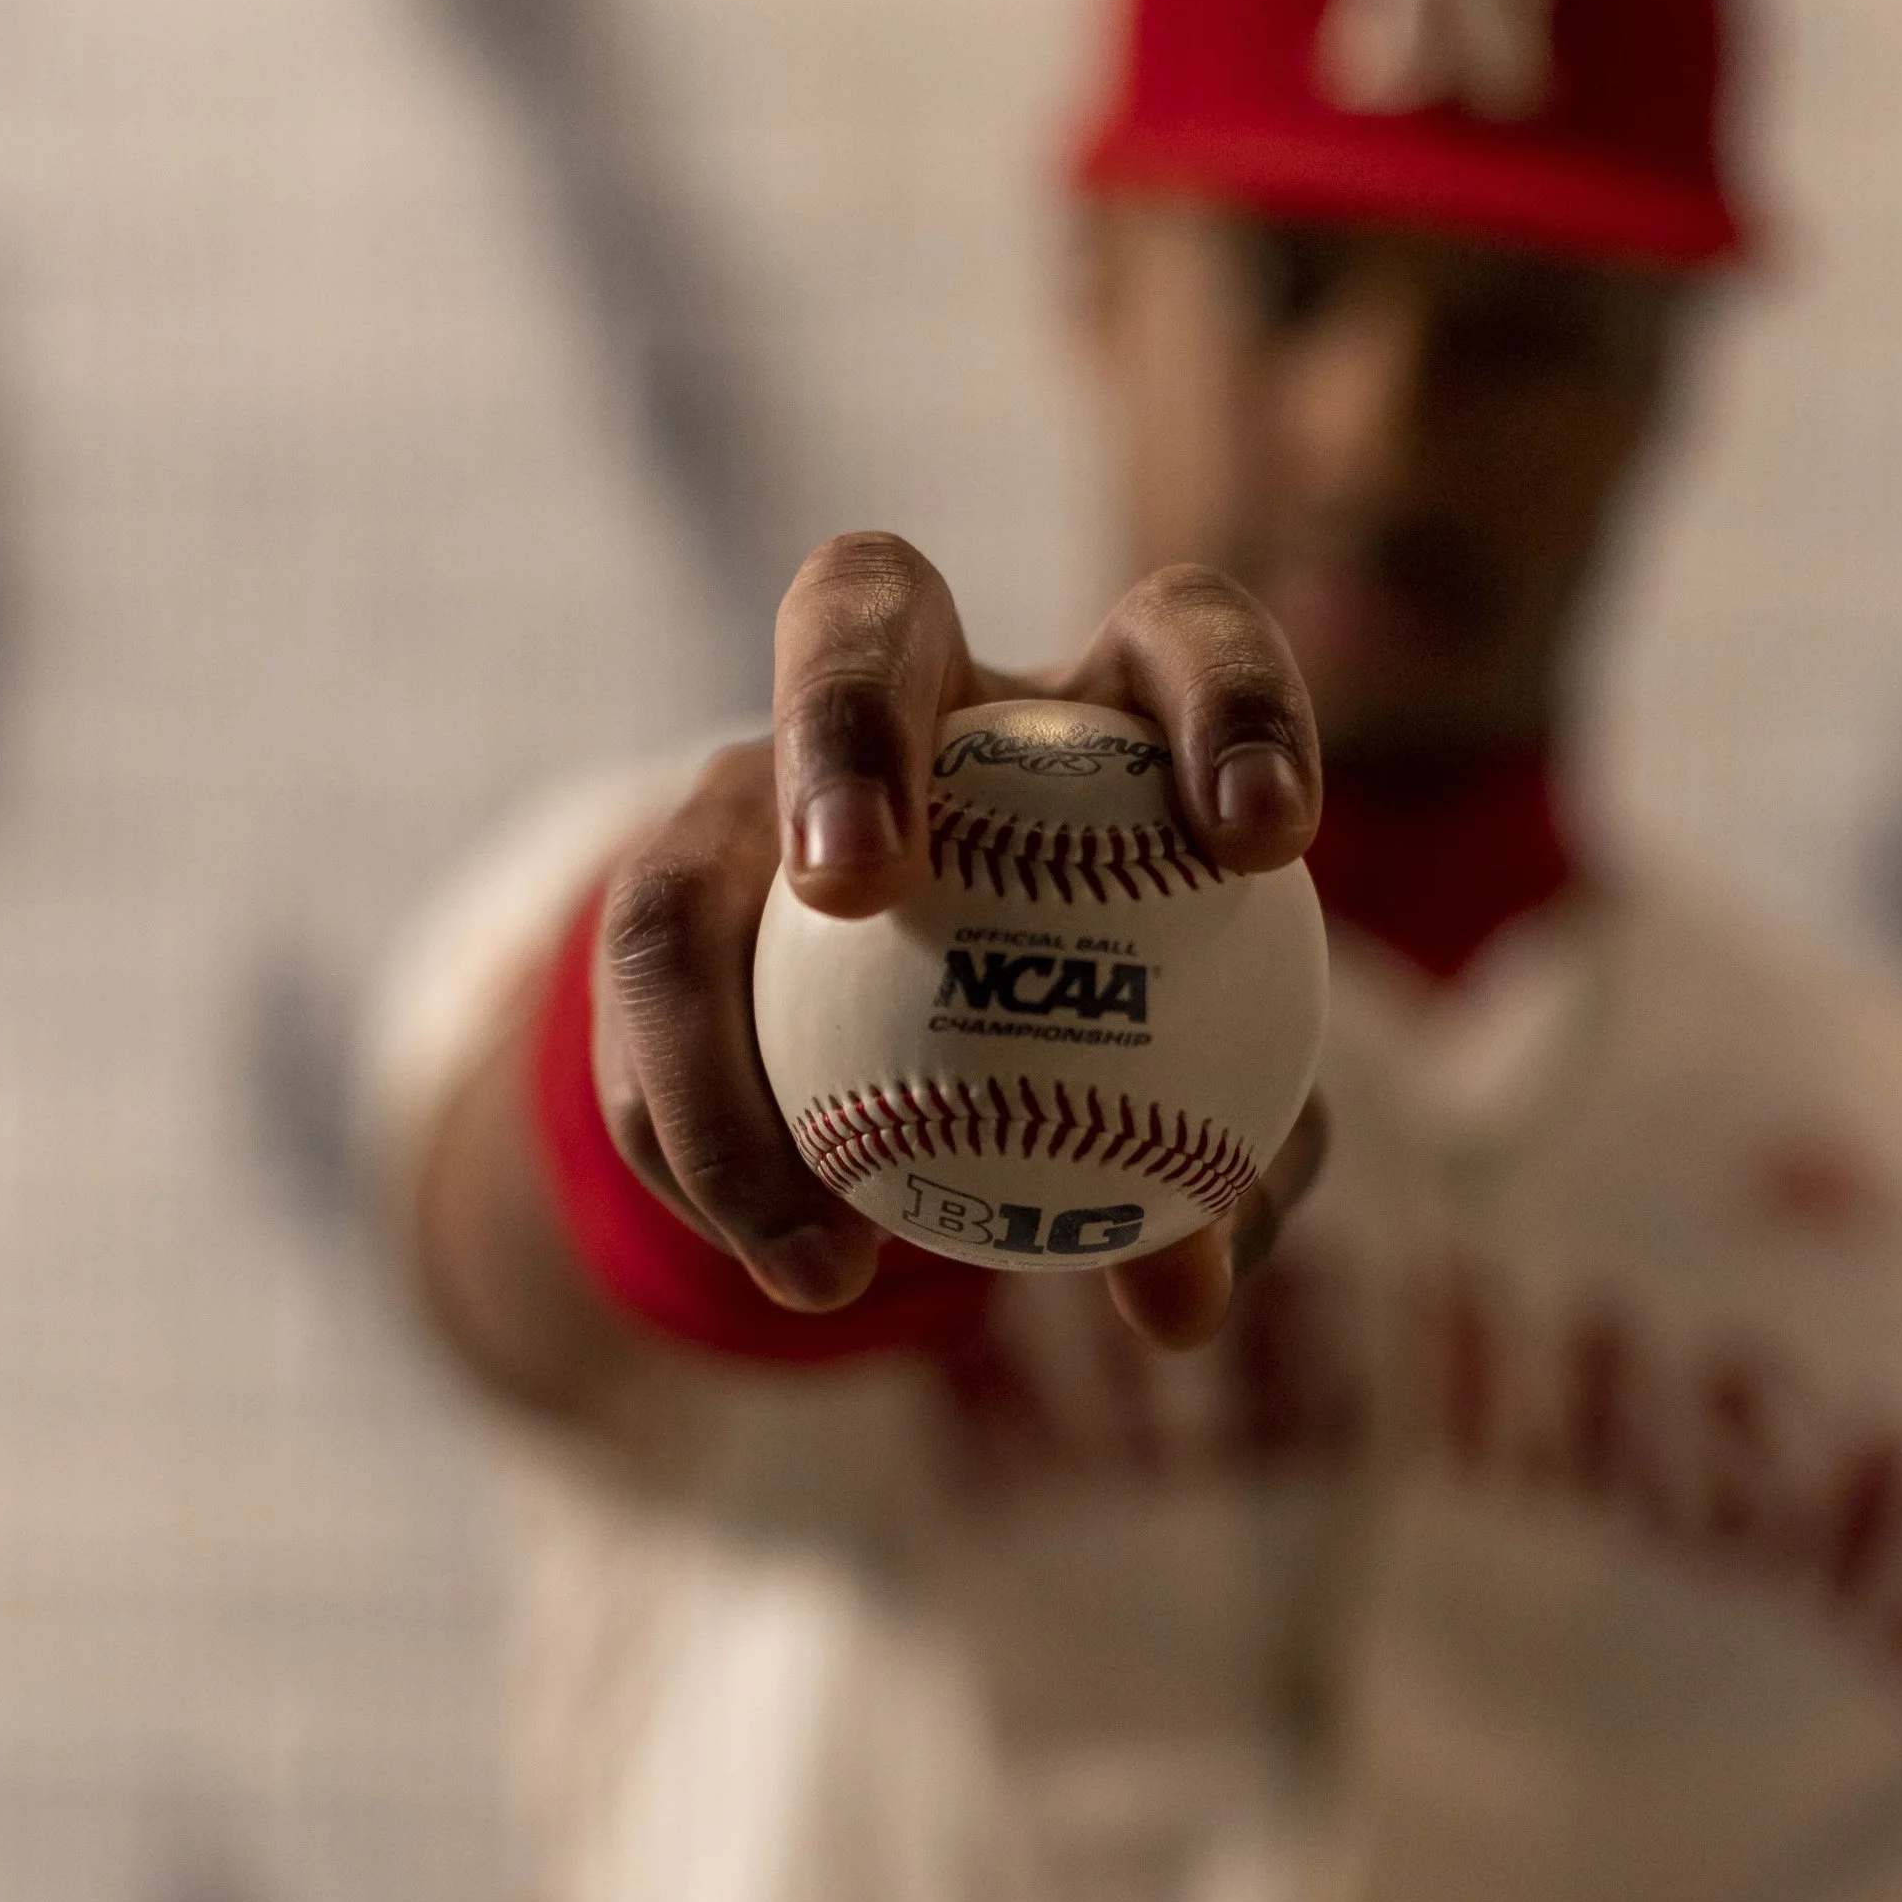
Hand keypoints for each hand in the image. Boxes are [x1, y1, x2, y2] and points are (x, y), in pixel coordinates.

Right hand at [593, 532, 1326, 1352]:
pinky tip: (788, 1263)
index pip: (1180, 637)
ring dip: (716, 1065)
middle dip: (844, 723)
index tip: (1263, 845)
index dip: (1231, 704)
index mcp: (1099, 704)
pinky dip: (708, 1163)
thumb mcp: (1201, 1110)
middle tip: (857, 885)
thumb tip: (1180, 1291)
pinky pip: (638, 1043)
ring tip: (821, 1234)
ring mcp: (754, 795)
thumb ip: (1215, 1169)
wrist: (953, 1056)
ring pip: (677, 875)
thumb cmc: (1135, 1054)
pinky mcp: (657, 914)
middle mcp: (910, 697)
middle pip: (858, 610)